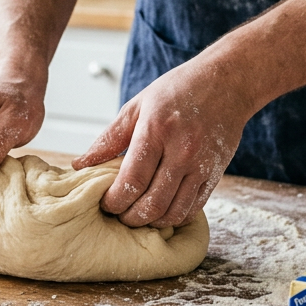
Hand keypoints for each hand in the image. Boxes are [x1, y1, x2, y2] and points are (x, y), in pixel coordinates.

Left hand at [72, 56, 255, 228]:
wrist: (226, 83)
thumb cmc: (177, 91)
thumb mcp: (137, 106)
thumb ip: (108, 138)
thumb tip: (79, 165)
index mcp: (156, 130)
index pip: (131, 181)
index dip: (114, 201)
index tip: (105, 204)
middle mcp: (181, 150)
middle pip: (152, 204)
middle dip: (130, 218)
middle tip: (119, 215)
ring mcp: (201, 165)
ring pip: (174, 212)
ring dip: (152, 222)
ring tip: (138, 216)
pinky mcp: (215, 174)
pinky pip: (194, 208)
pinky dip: (175, 217)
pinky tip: (162, 210)